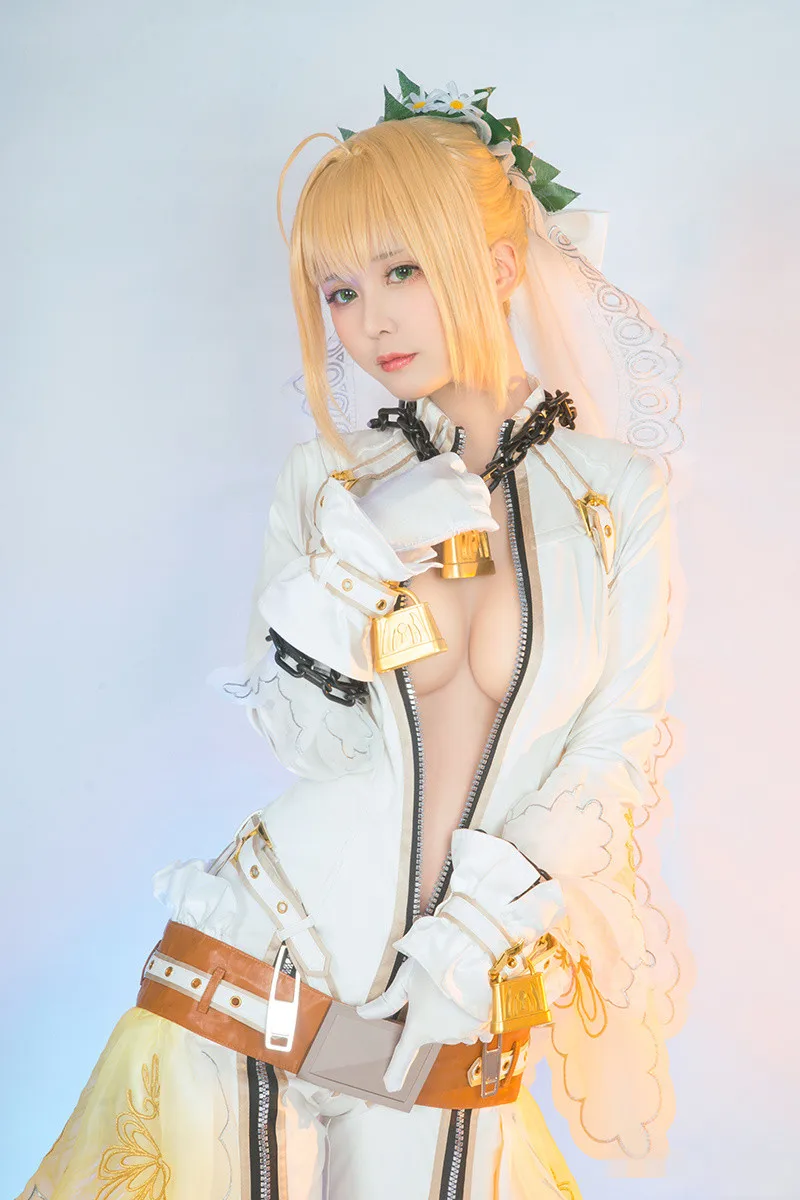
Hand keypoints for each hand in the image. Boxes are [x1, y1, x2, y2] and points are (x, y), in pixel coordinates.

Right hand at [356, 453, 498, 554]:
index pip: (455, 461)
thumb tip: (425, 497)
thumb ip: (420, 484)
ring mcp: (458, 497)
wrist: (379, 524)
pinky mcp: (463, 518)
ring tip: (481, 518)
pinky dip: (489, 525)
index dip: (460, 473)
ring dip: (483, 509)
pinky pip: (486, 519)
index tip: (459, 482)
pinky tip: (488, 529)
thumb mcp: (401, 483)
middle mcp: (449, 478)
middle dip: (477, 493)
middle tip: (475, 503)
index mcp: (431, 467)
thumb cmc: (380, 508)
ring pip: (483, 500)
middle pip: (475, 482)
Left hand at [356, 958, 491, 1092]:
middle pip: (433, 1035)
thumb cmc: (435, 966)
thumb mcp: (405, 979)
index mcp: (420, 1027)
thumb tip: (363, 1014)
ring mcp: (464, 1032)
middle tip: (433, 997)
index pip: (404, 1055)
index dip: (395, 1072)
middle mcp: (442, 1035)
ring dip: (453, 1023)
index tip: (389, 1086)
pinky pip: (478, 1032)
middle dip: (433, 1022)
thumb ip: (386, 1001)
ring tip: (452, 998)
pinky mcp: (484, 1025)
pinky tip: (473, 1011)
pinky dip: (474, 1025)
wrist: (473, 956)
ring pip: (455, 1034)